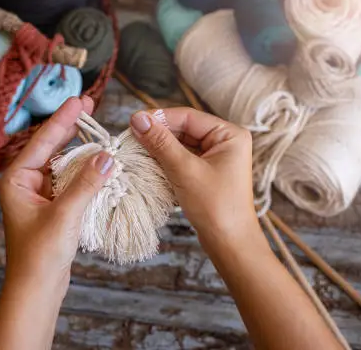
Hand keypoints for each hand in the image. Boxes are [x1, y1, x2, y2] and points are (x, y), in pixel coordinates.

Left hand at [0, 97, 113, 287]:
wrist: (36, 289)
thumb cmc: (40, 255)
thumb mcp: (65, 215)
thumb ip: (86, 184)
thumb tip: (107, 156)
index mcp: (17, 179)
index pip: (42, 141)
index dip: (62, 119)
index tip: (78, 99)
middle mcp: (25, 183)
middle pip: (51, 147)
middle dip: (70, 127)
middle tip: (88, 103)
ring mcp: (39, 194)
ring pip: (62, 163)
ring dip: (80, 149)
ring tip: (96, 128)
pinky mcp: (53, 206)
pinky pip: (69, 180)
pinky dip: (84, 170)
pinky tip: (98, 160)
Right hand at [130, 108, 260, 251]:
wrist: (230, 244)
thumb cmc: (215, 206)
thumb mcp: (185, 170)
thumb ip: (161, 142)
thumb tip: (137, 119)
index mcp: (229, 134)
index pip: (187, 117)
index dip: (159, 118)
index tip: (132, 122)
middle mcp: (225, 142)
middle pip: (183, 129)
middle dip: (158, 135)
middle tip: (131, 138)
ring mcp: (216, 158)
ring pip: (180, 145)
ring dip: (159, 148)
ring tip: (136, 151)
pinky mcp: (206, 173)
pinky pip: (181, 159)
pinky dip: (165, 161)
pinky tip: (148, 164)